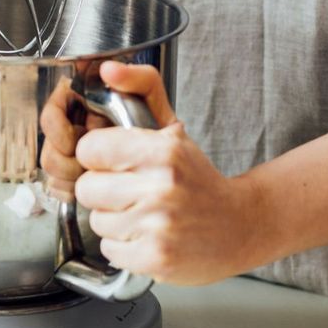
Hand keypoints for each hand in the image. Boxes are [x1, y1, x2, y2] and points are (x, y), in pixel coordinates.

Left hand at [72, 62, 258, 284]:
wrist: (240, 225)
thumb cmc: (198, 178)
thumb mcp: (171, 129)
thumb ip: (141, 88)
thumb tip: (107, 68)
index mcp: (162, 150)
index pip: (89, 149)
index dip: (98, 158)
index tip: (115, 163)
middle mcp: (161, 186)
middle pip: (87, 188)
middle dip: (103, 192)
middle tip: (131, 193)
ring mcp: (158, 225)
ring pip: (97, 221)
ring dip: (115, 221)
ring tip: (144, 216)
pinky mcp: (156, 258)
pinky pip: (110, 250)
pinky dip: (125, 248)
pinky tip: (148, 236)